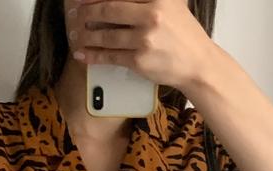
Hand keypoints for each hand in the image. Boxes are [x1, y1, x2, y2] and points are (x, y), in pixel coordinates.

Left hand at [66, 0, 213, 91]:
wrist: (197, 63)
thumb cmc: (182, 34)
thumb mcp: (171, 5)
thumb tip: (114, 1)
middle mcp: (151, 14)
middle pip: (109, 9)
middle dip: (87, 11)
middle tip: (75, 14)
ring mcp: (144, 38)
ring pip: (106, 34)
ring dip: (87, 35)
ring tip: (76, 35)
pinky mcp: (139, 60)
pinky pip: (110, 56)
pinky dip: (93, 55)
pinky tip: (83, 54)